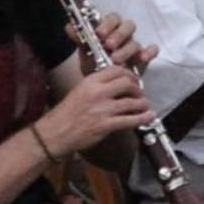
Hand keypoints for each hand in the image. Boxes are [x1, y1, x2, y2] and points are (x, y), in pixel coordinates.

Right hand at [35, 67, 153, 157]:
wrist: (55, 133)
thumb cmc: (66, 113)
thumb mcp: (80, 91)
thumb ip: (98, 86)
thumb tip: (118, 84)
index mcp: (90, 81)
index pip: (116, 70)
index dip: (129, 74)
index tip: (134, 79)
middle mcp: (98, 92)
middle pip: (127, 83)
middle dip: (137, 88)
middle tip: (140, 93)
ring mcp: (102, 109)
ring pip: (131, 102)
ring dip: (142, 104)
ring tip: (145, 105)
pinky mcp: (105, 125)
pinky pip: (129, 120)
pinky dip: (142, 118)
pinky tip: (148, 117)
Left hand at [70, 12, 157, 74]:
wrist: (100, 81)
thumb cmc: (94, 61)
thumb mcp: (85, 50)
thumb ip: (79, 38)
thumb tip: (69, 26)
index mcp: (111, 28)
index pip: (113, 18)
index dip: (108, 24)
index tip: (99, 33)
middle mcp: (124, 34)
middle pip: (128, 26)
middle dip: (119, 35)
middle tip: (109, 45)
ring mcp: (134, 46)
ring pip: (135, 42)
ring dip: (126, 49)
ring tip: (115, 60)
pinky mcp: (142, 58)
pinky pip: (151, 51)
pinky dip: (149, 52)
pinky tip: (143, 58)